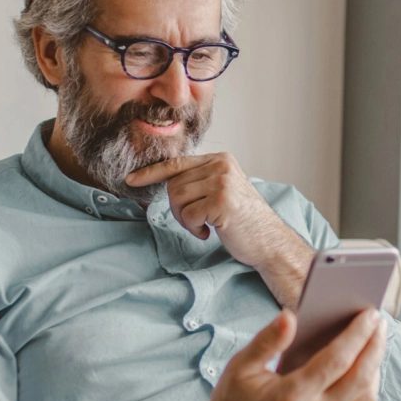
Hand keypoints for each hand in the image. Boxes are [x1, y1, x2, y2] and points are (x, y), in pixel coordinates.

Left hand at [126, 152, 311, 304]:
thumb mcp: (222, 191)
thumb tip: (166, 182)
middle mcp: (221, 166)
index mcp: (220, 160)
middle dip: (177, 209)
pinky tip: (211, 231)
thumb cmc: (244, 221)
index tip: (131, 180)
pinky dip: (195, 228)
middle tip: (196, 222)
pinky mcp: (222, 201)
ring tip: (205, 226)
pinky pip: (188, 215)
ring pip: (177, 199)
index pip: (177, 163)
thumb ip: (200, 181)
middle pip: (173, 185)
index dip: (151, 173)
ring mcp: (222, 182)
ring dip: (186, 219)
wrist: (270, 241)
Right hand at [191, 308, 386, 400]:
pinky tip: (364, 374)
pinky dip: (366, 393)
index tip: (370, 314)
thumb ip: (268, 341)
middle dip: (375, 347)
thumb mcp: (240, 367)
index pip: (337, 359)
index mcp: (290, 396)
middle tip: (380, 324)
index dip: (358, 334)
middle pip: (360, 379)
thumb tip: (292, 316)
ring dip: (375, 370)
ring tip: (374, 346)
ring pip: (365, 400)